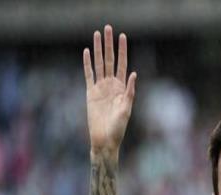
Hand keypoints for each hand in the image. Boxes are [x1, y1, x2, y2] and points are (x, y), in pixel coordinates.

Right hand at [83, 25, 136, 155]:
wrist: (104, 140)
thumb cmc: (118, 129)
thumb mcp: (127, 110)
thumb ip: (130, 92)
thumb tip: (133, 74)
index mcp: (122, 89)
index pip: (123, 65)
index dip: (123, 51)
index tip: (123, 36)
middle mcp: (111, 86)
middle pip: (109, 60)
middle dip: (109, 44)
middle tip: (108, 28)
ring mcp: (100, 88)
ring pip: (98, 64)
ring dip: (97, 49)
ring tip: (97, 34)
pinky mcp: (90, 93)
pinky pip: (88, 75)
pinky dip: (87, 63)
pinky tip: (86, 52)